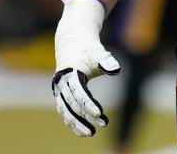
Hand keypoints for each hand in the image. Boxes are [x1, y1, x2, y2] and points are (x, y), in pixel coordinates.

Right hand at [52, 0, 121, 136]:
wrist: (72, 42)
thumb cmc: (87, 48)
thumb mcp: (97, 51)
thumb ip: (105, 60)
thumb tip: (116, 69)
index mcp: (69, 73)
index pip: (79, 93)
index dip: (89, 104)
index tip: (100, 113)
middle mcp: (61, 84)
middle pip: (73, 104)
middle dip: (87, 116)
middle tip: (103, 123)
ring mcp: (59, 90)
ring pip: (66, 111)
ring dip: (77, 123)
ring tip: (91, 132)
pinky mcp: (61, 94)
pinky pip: (64, 111)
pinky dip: (72, 121)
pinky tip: (83, 130)